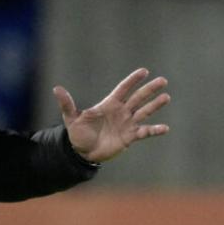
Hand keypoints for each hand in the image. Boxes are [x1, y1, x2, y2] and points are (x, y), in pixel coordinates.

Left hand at [53, 68, 169, 162]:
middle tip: (163, 80)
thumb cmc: (78, 134)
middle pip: (138, 98)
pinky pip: (145, 132)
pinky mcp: (130, 137)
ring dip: (155, 105)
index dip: (133, 80)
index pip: (123, 89)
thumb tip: (56, 88)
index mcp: (109, 104)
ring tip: (167, 97)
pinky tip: (165, 128)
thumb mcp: (71, 118)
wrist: (83, 153)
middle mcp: (121, 112)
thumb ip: (67, 104)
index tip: (144, 71)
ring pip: (144, 111)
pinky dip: (155, 130)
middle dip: (150, 89)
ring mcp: (127, 124)